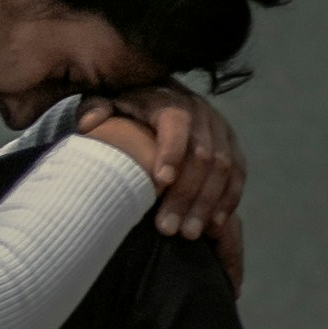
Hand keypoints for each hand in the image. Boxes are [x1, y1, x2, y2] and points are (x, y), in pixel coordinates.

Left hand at [75, 85, 246, 288]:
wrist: (157, 95)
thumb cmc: (125, 105)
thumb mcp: (106, 99)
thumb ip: (95, 108)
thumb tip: (89, 124)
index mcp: (169, 100)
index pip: (176, 123)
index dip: (170, 152)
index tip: (159, 183)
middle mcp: (201, 111)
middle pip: (202, 154)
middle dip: (186, 194)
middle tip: (167, 228)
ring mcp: (221, 129)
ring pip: (224, 168)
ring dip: (207, 204)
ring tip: (189, 234)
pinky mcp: (232, 146)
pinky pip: (238, 174)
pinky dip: (228, 200)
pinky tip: (214, 225)